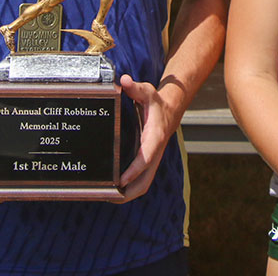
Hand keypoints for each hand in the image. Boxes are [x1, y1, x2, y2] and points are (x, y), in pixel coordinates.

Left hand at [117, 73, 176, 201]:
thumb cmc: (156, 103)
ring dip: (128, 194)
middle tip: (108, 195)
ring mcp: (152, 160)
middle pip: (145, 180)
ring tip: (107, 197)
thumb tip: (124, 80)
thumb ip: (135, 87)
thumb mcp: (147, 92)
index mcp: (155, 137)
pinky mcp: (148, 163)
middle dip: (129, 191)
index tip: (121, 179)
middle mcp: (154, 152)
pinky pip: (141, 181)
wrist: (170, 110)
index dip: (134, 170)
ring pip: (143, 184)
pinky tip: (114, 190)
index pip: (146, 157)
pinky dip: (129, 189)